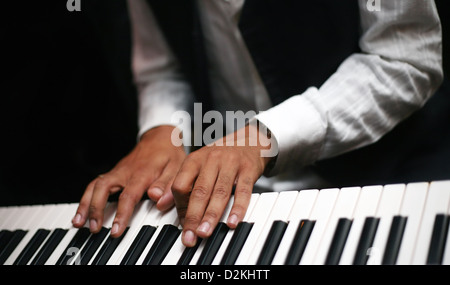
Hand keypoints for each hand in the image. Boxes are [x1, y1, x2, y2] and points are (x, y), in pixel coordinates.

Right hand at [72, 125, 185, 236]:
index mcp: (142, 173)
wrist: (160, 137)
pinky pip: (95, 185)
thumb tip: (157, 200)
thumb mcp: (177, 167)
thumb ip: (168, 185)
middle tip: (95, 229)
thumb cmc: (169, 154)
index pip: (129, 195)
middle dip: (96, 209)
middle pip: (104, 188)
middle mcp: (125, 172)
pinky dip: (86, 199)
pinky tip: (82, 213)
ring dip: (86, 204)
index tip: (116, 230)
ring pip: (95, 186)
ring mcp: (117, 172)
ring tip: (79, 223)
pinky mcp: (113, 173)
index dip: (122, 213)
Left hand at [172, 123, 273, 246]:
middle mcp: (211, 160)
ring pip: (219, 193)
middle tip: (190, 237)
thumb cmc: (221, 157)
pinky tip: (232, 222)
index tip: (183, 225)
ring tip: (205, 232)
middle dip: (193, 217)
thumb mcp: (198, 165)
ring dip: (211, 215)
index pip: (180, 185)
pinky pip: (243, 191)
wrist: (250, 140)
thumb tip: (161, 205)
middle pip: (199, 191)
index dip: (179, 207)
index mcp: (194, 160)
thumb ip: (182, 184)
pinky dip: (238, 208)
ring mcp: (230, 163)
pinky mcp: (248, 169)